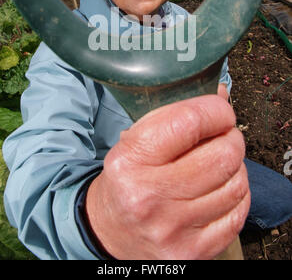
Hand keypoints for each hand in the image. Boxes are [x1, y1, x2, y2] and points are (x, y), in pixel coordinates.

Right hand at [86, 95, 249, 259]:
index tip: (221, 110)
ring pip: (235, 184)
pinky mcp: (193, 252)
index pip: (189, 122)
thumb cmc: (126, 179)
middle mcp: (150, 197)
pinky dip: (237, 195)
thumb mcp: (135, 140)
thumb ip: (175, 115)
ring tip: (219, 163)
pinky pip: (238, 214)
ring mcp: (173, 228)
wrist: (110, 231)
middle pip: (222, 155)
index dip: (216, 110)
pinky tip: (221, 189)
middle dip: (231, 138)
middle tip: (224, 136)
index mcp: (130, 160)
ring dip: (235, 166)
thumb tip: (220, 95)